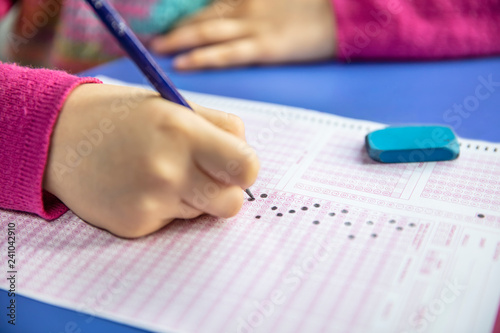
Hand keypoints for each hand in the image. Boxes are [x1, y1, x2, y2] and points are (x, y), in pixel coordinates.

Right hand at [43, 84, 259, 237]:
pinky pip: (172, 222)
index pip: (247, 168)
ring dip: (192, 197)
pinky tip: (138, 188)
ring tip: (160, 174)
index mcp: (184, 132)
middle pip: (232, 202)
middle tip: (202, 174)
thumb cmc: (125, 117)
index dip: (245, 169)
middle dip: (224, 191)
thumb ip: (220, 129)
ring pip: (203, 213)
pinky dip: (164, 208)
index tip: (234, 166)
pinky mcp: (135, 225)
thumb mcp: (174, 105)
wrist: (59, 136)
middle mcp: (169, 170)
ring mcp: (150, 202)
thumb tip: (248, 164)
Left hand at [151, 0, 335, 69]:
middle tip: (147, 36)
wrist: (342, 14)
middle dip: (173, 27)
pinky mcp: (264, 47)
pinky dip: (203, 58)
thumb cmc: (311, 6)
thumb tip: (229, 11)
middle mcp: (244, 9)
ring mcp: (253, 27)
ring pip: (207, 33)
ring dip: (178, 40)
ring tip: (156, 49)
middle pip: (200, 17)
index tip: (161, 19)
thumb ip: (249, 3)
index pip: (207, 4)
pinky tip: (182, 63)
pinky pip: (226, 54)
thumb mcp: (276, 0)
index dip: (183, 12)